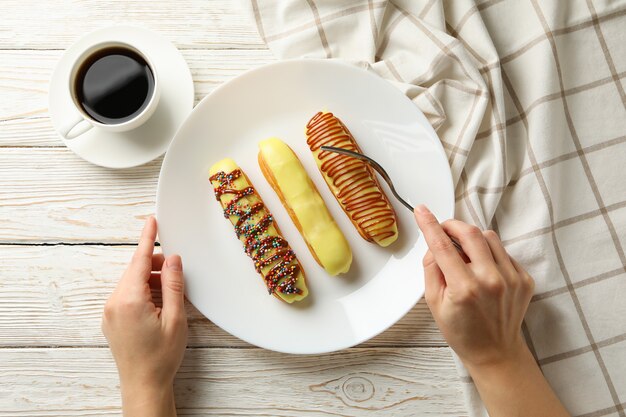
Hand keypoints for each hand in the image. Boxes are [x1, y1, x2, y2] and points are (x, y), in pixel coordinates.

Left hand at [102, 217, 186, 416]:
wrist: (143, 385)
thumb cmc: (160, 357)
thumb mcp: (175, 318)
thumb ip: (173, 285)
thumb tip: (172, 260)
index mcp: (130, 300)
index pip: (139, 260)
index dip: (148, 238)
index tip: (151, 221)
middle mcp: (114, 303)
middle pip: (135, 270)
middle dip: (155, 266)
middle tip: (176, 273)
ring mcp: (110, 312)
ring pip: (132, 283)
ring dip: (150, 281)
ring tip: (170, 298)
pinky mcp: (111, 320)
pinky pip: (127, 295)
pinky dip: (143, 293)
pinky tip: (158, 305)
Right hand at [414, 205, 532, 367]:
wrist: (495, 352)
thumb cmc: (461, 331)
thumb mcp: (434, 303)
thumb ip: (431, 269)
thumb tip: (433, 243)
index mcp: (464, 288)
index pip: (443, 246)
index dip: (430, 224)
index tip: (422, 211)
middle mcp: (490, 280)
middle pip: (470, 233)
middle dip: (453, 225)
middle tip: (444, 229)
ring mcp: (511, 279)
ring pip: (489, 237)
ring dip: (473, 239)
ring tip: (465, 256)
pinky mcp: (524, 278)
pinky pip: (503, 252)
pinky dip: (489, 254)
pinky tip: (483, 271)